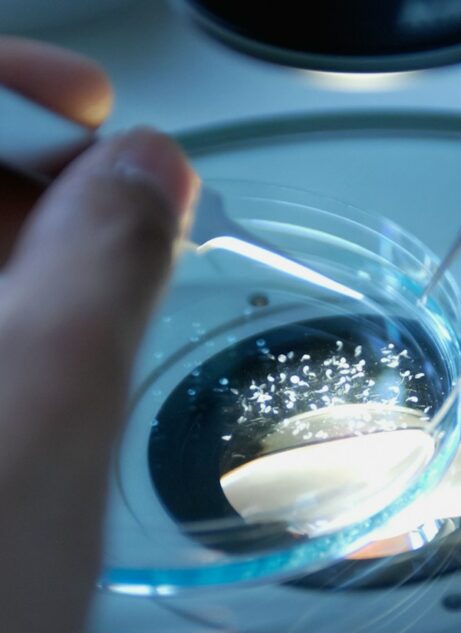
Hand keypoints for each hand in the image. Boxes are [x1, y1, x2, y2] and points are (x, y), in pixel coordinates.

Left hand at [0, 38, 196, 632]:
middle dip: (31, 171)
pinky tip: (65, 335)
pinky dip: (19, 300)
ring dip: (35, 239)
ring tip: (117, 279)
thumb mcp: (40, 421)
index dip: (1, 87)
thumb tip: (148, 170)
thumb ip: (100, 271)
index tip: (98, 112)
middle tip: (134, 209)